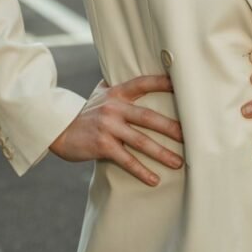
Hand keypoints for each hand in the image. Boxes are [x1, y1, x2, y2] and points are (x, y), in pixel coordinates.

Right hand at [49, 74, 184, 185]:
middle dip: (172, 127)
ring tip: (179, 162)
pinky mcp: (102, 145)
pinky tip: (154, 180)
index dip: (162, 82)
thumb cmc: (86, 112)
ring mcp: (108, 126)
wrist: (58, 129)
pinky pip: (126, 160)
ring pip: (140, 141)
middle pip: (148, 117)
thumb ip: (119, 86)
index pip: (143, 83)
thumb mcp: (101, 93)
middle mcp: (114, 107)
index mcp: (116, 92)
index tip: (182, 84)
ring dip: (162, 153)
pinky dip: (141, 171)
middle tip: (193, 136)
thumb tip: (140, 71)